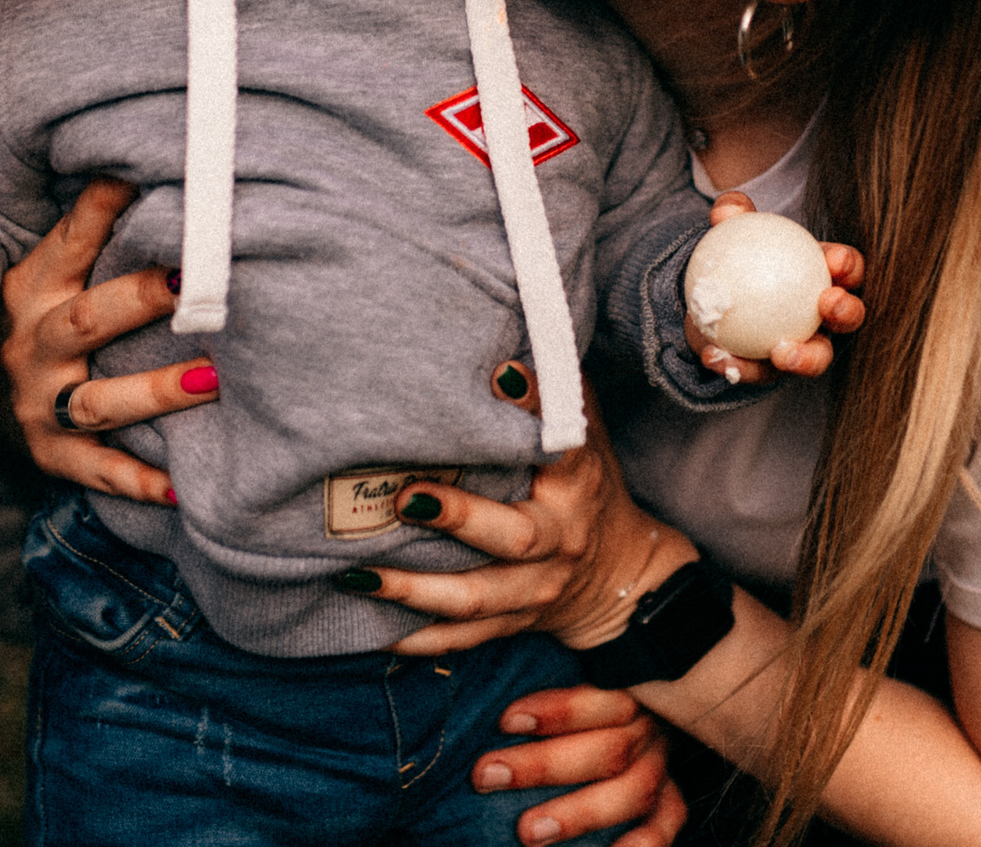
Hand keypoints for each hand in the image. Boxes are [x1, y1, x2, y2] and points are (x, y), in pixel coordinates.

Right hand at [0, 177, 219, 506]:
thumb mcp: (50, 274)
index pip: (69, 244)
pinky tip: (183, 486)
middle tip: (193, 283)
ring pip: (100, 400)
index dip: (100, 212)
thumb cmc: (43, 323)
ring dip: (158, 390)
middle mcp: (32, 346)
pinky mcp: (52, 456)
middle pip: (88, 320)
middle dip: (140, 300)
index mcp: (35, 291)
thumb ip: (90, 229)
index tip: (138, 178)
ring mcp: (40, 405)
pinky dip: (140, 481)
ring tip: (213, 380)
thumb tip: (141, 162)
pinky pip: (99, 471)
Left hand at [358, 404, 697, 655]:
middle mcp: (560, 542)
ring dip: (415, 589)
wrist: (623, 579)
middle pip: (514, 537)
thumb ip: (554, 394)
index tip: (499, 376)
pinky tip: (371, 629)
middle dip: (458, 519)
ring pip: (476, 598)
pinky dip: (417, 639)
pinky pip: (463, 640)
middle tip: (402, 496)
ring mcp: (536, 591)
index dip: (535, 409)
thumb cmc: (586, 488)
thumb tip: (505, 339)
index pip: (562, 446)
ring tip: (357, 573)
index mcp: (577, 485)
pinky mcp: (514, 625)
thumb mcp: (587, 437)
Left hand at [475, 686, 687, 846]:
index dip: (555, 711)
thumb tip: (482, 684)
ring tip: (528, 831)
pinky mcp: (669, 802)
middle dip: (544, 765)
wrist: (616, 719)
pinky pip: (664, 826)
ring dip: (579, 813)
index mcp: (625, 688)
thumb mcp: (562, 671)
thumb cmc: (570, 701)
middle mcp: (647, 727)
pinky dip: (640, 846)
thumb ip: (534, 688)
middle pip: (609, 749)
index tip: (505, 721)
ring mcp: (660, 766)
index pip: (602, 698)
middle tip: (488, 775)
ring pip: (633, 790)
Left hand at [686, 191, 866, 385]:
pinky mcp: (770, 372)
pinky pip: (758, 373)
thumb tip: (728, 209)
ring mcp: (801, 347)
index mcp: (821, 275)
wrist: (710, 301)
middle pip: (849, 317)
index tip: (835, 261)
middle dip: (848, 311)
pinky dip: (737, 367)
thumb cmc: (738, 260)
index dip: (848, 265)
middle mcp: (821, 315)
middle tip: (827, 305)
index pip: (846, 269)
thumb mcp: (733, 234)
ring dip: (805, 359)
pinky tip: (713, 356)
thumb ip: (732, 217)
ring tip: (780, 353)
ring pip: (816, 358)